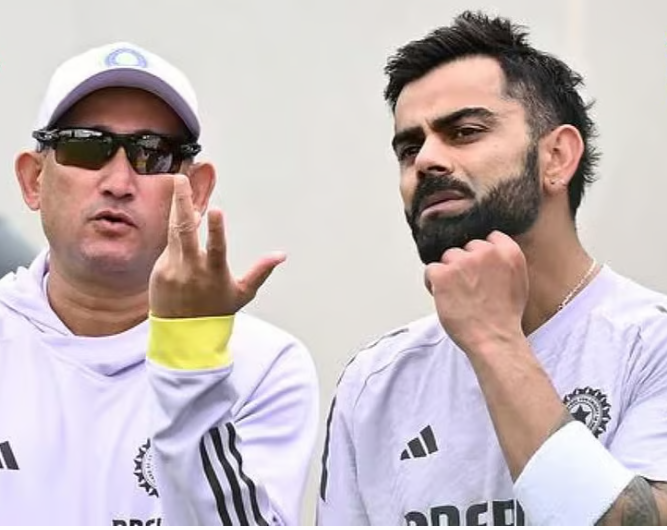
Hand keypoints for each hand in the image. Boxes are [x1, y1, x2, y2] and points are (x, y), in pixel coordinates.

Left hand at [149, 175, 285, 317]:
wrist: (184, 333)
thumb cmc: (217, 311)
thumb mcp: (243, 293)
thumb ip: (261, 271)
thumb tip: (281, 255)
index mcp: (214, 274)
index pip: (217, 248)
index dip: (216, 229)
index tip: (215, 209)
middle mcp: (191, 269)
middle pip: (185, 231)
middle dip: (183, 203)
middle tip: (181, 180)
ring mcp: (172, 269)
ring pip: (173, 232)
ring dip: (176, 207)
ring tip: (178, 185)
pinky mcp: (159, 271)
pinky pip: (169, 246)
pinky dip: (177, 233)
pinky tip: (182, 219)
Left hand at [425, 231, 528, 354]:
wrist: (493, 339)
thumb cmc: (504, 317)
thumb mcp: (518, 282)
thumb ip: (506, 262)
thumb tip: (492, 252)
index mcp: (509, 252)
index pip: (490, 237)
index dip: (482, 254)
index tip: (480, 268)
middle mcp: (486, 252)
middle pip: (466, 248)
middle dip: (465, 264)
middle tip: (468, 287)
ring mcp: (463, 262)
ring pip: (448, 257)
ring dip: (448, 273)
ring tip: (457, 295)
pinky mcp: (443, 274)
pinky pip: (430, 270)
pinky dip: (432, 283)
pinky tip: (443, 297)